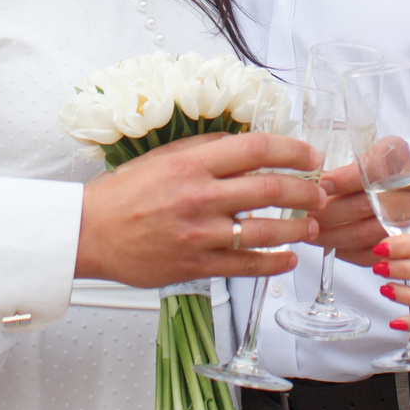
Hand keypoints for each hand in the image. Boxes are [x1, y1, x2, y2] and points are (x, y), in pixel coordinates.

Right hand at [75, 132, 325, 286]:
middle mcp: (199, 197)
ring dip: (296, 227)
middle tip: (320, 192)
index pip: (256, 149)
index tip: (310, 156)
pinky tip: (287, 259)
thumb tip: (244, 145)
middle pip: (269, 188)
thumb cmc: (122, 195)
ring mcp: (200, 234)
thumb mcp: (162, 157)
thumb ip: (204, 150)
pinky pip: (247, 265)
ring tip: (310, 225)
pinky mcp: (197, 265)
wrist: (90, 233)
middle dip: (305, 190)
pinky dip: (274, 263)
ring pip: (264, 230)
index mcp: (191, 164)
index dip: (292, 150)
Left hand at [299, 162, 409, 253]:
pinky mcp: (406, 244)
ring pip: (365, 233)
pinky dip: (344, 251)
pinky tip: (328, 244)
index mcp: (401, 157)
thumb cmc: (389, 167)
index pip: (374, 169)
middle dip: (329, 211)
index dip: (345, 179)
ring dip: (331, 235)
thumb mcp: (373, 149)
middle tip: (303, 212)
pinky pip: (371, 253)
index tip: (321, 184)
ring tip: (307, 231)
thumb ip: (348, 160)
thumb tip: (308, 175)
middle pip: (366, 205)